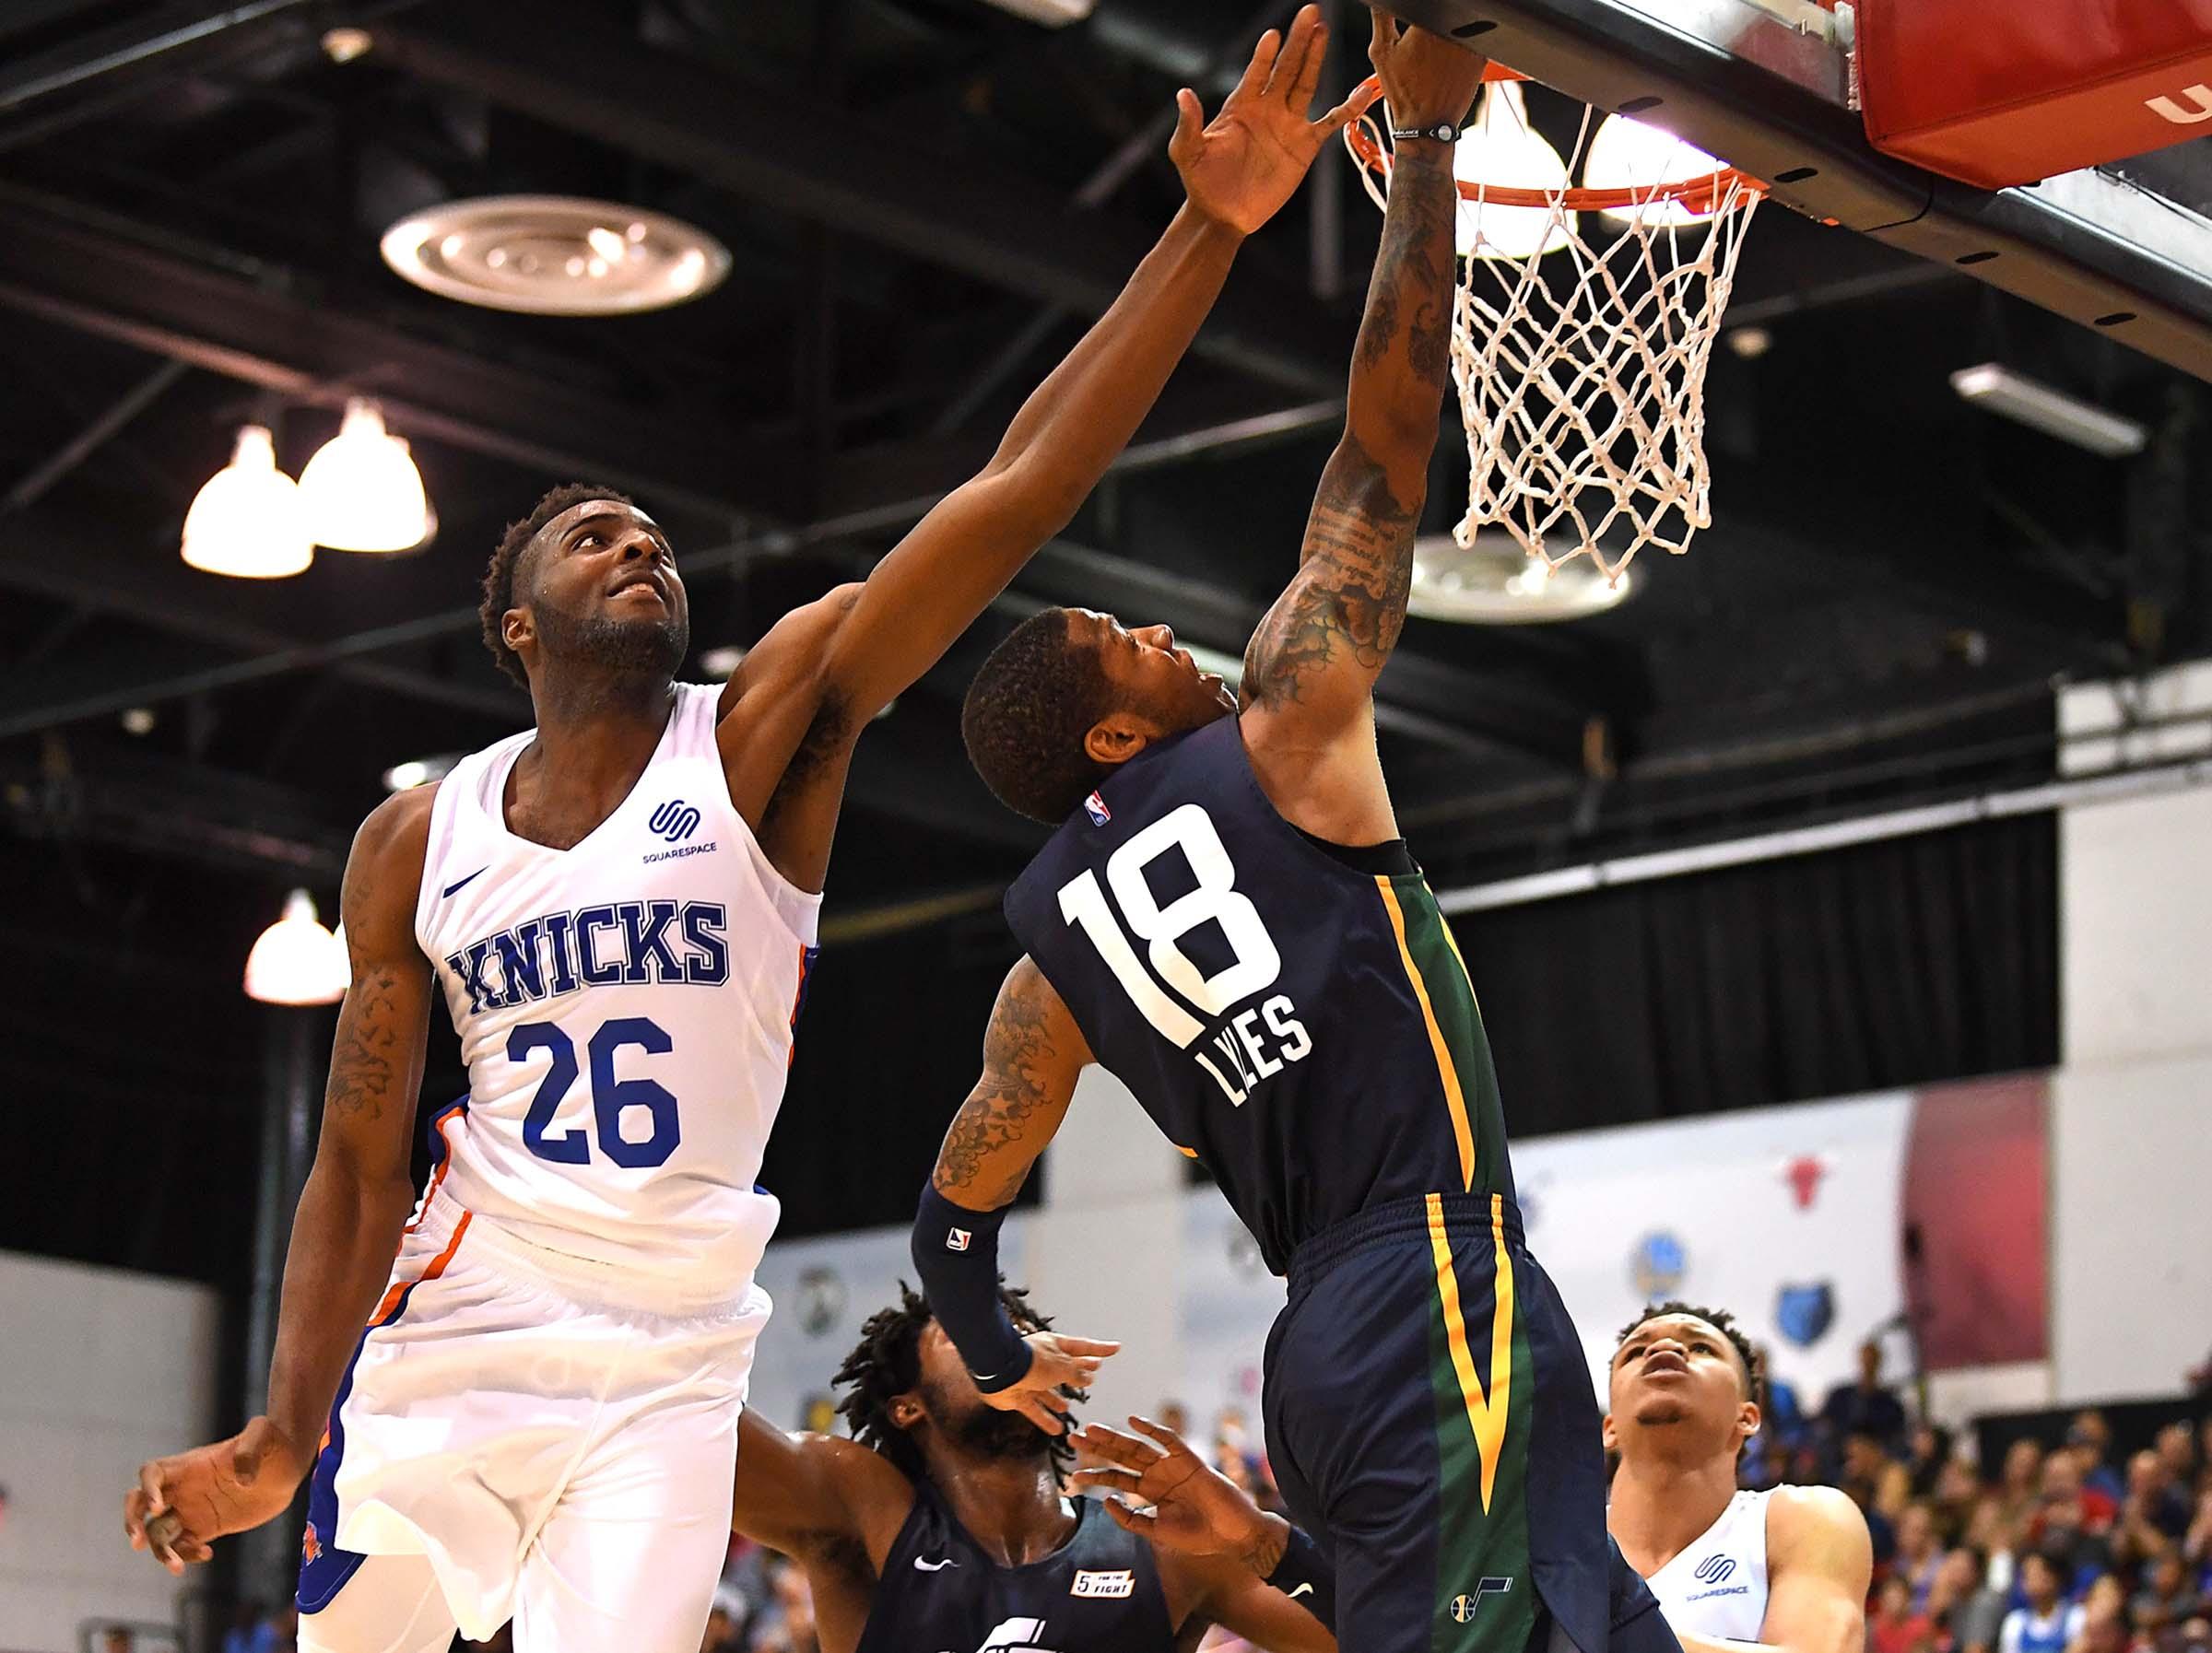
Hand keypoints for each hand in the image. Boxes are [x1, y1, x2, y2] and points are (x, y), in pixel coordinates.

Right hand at [123, 1416, 308, 1575]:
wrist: (288, 1466)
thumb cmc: (273, 1442)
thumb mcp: (264, 1435)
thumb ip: (250, 1451)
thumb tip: (243, 1481)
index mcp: (190, 1465)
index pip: (152, 1473)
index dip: (148, 1489)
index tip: (159, 1507)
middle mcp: (183, 1488)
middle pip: (140, 1504)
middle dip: (132, 1522)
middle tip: (137, 1542)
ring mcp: (191, 1510)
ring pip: (159, 1533)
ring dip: (160, 1551)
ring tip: (177, 1566)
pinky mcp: (205, 1528)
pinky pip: (182, 1546)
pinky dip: (186, 1555)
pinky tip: (206, 1553)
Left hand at [976, 1331, 1118, 1434]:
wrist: (999, 1370)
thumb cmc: (1031, 1362)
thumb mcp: (1062, 1366)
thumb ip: (1077, 1373)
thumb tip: (1090, 1376)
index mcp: (1054, 1346)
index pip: (1082, 1347)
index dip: (1100, 1349)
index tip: (1116, 1348)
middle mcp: (1043, 1361)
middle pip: (1066, 1368)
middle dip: (1079, 1372)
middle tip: (1094, 1374)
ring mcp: (1029, 1379)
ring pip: (1046, 1391)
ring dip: (1056, 1399)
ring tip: (1067, 1406)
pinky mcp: (1018, 1396)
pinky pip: (1035, 1409)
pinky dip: (1045, 1418)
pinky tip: (1057, 1428)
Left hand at [1070, 1414, 1280, 1566]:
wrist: (1230, 1535)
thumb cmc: (1197, 1537)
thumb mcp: (1156, 1531)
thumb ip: (1131, 1519)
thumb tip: (1106, 1500)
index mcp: (1150, 1491)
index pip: (1117, 1478)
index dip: (1096, 1475)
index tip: (1073, 1476)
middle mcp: (1158, 1475)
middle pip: (1122, 1457)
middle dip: (1097, 1448)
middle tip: (1072, 1438)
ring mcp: (1172, 1465)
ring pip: (1138, 1447)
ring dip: (1115, 1437)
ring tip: (1092, 1429)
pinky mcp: (1189, 1460)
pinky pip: (1170, 1441)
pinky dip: (1153, 1430)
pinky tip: (1135, 1422)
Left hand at [1170, 4, 1381, 236]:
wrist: (1224, 214)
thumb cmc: (1202, 182)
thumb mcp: (1187, 152)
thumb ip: (1188, 124)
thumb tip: (1183, 94)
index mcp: (1241, 105)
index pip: (1256, 72)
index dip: (1264, 55)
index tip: (1272, 36)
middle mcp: (1267, 108)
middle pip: (1287, 67)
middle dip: (1297, 41)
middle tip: (1310, 12)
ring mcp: (1288, 124)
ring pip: (1306, 83)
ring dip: (1315, 58)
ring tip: (1323, 31)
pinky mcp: (1305, 145)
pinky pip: (1330, 122)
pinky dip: (1347, 108)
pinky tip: (1363, 92)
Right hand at [1367, 8, 1489, 130]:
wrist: (1427, 123)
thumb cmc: (1404, 92)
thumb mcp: (1381, 51)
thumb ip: (1382, 16)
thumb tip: (1382, 2)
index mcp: (1426, 22)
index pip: (1430, 5)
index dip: (1421, 13)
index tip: (1415, 29)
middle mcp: (1452, 28)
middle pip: (1447, 11)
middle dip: (1436, 20)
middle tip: (1422, 42)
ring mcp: (1470, 41)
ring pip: (1460, 24)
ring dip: (1449, 31)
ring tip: (1433, 54)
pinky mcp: (1481, 54)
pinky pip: (1474, 39)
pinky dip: (1463, 44)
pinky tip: (1447, 62)